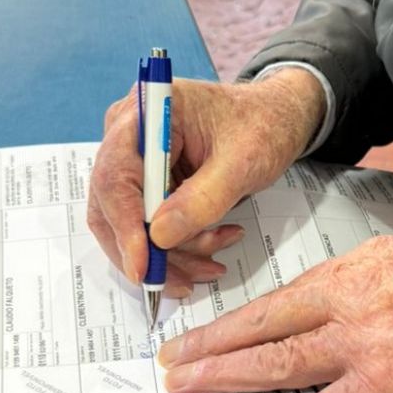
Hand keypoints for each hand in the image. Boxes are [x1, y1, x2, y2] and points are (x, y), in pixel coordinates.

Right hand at [87, 69, 325, 294]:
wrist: (278, 117)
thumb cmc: (264, 125)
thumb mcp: (244, 161)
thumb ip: (203, 198)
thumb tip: (159, 236)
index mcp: (149, 111)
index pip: (115, 175)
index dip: (125, 224)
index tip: (143, 266)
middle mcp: (130, 135)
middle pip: (113, 207)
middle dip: (151, 250)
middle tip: (186, 280)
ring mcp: (137, 161)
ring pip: (132, 225)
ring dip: (172, 252)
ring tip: (218, 252)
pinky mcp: (149, 183)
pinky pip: (149, 226)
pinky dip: (179, 244)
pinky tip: (215, 239)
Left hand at [157, 235, 392, 392]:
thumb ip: (365, 290)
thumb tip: (322, 321)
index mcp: (365, 262)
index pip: (287, 293)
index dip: (241, 317)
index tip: (210, 329)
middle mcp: (357, 293)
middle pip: (269, 322)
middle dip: (214, 343)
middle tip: (176, 360)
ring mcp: (368, 337)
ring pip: (280, 359)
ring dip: (228, 376)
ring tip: (192, 386)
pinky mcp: (386, 381)